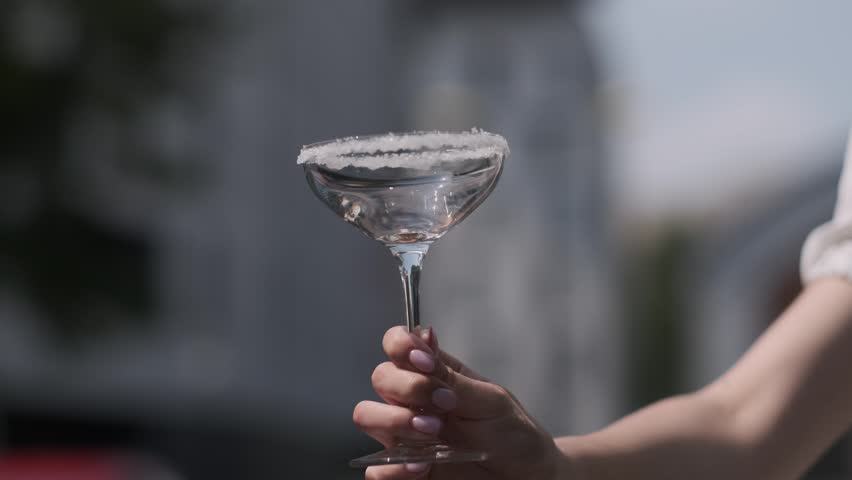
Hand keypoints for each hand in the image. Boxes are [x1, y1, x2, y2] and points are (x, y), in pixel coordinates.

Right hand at [353, 326, 570, 479]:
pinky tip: (422, 467)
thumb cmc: (513, 433)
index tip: (422, 362)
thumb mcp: (490, 400)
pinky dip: (393, 467)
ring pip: (368, 416)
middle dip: (406, 389)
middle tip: (442, 407)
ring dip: (395, 422)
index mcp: (434, 373)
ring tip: (432, 435)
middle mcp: (413, 399)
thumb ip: (451, 378)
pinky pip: (376, 469)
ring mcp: (406, 434)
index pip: (398, 344)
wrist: (527, 476)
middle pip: (380, 377)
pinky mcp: (404, 470)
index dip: (400, 345)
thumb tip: (421, 339)